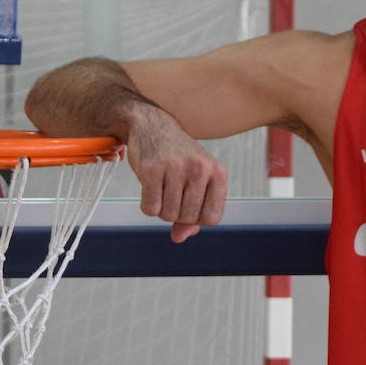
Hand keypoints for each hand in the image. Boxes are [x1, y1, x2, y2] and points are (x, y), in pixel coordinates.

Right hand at [125, 108, 227, 242]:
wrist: (152, 127)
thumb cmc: (178, 159)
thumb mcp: (195, 182)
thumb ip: (193, 214)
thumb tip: (179, 237)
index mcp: (218, 173)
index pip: (212, 218)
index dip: (197, 218)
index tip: (189, 204)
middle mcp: (200, 169)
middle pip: (188, 218)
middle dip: (177, 213)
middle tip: (172, 191)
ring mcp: (176, 168)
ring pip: (168, 215)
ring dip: (161, 209)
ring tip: (161, 187)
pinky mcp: (152, 169)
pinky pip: (150, 208)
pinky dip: (147, 205)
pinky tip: (150, 187)